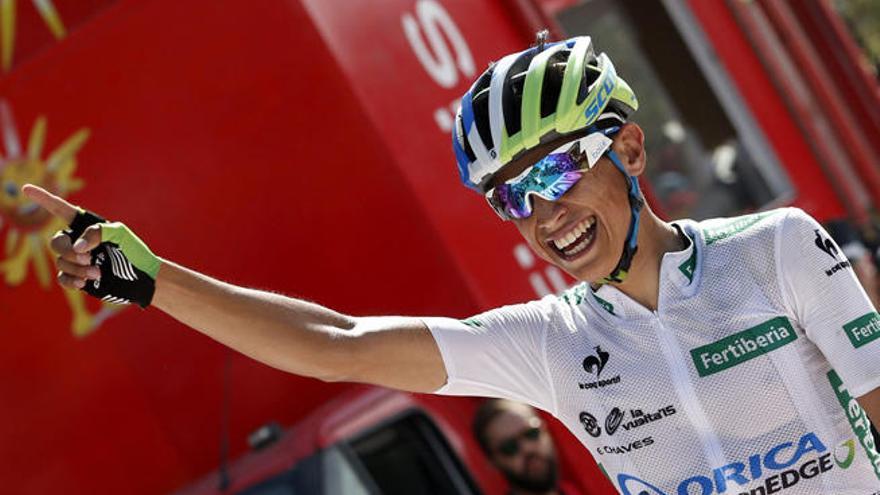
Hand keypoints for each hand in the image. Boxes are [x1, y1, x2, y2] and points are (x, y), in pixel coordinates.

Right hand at [22, 184, 159, 306]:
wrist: (142, 279)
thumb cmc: (134, 252)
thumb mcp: (121, 234)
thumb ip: (98, 232)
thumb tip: (77, 247)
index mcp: (86, 226)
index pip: (61, 210)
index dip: (43, 199)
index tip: (26, 189)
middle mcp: (78, 241)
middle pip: (56, 242)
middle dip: (69, 251)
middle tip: (89, 259)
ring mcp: (76, 260)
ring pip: (60, 261)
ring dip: (77, 268)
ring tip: (98, 273)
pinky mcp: (78, 277)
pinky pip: (62, 277)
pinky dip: (71, 280)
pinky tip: (84, 283)